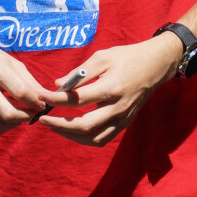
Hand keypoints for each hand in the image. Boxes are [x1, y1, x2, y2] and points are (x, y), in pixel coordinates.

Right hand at [0, 32, 46, 138]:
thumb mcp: (11, 62)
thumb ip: (30, 81)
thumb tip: (47, 98)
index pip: (21, 92)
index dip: (36, 101)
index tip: (42, 103)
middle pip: (8, 114)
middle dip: (26, 116)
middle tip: (33, 111)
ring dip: (15, 124)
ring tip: (20, 114)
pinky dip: (1, 129)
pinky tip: (6, 119)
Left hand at [35, 35, 179, 146]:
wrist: (154, 66)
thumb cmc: (125, 57)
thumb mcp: (102, 57)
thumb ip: (79, 72)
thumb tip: (57, 84)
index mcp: (111, 87)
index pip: (78, 99)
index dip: (56, 100)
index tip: (42, 97)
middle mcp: (118, 107)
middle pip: (84, 125)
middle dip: (59, 125)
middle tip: (42, 119)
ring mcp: (123, 119)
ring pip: (93, 138)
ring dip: (70, 136)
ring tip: (54, 127)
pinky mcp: (125, 124)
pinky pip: (102, 139)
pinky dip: (85, 139)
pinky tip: (72, 132)